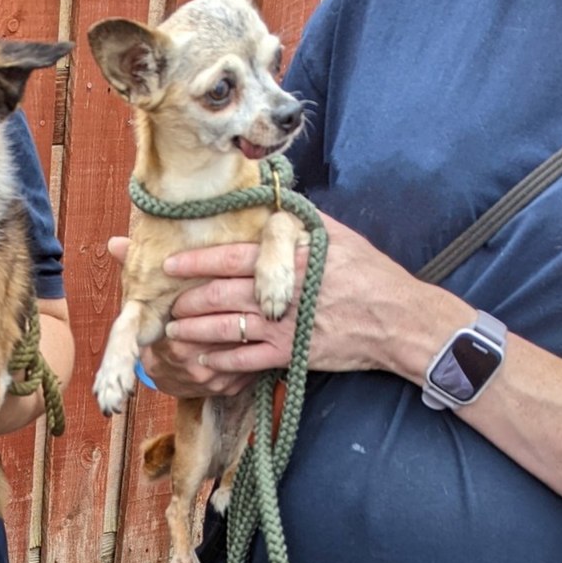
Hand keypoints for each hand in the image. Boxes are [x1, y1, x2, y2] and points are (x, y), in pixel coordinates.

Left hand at [109, 214, 444, 398]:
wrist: (397, 320)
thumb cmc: (367, 273)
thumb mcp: (336, 236)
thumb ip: (297, 222)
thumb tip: (267, 200)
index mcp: (290, 258)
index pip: (232, 257)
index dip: (196, 262)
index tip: (169, 265)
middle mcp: (283, 291)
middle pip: (221, 295)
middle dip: (186, 301)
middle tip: (164, 304)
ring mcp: (285, 325)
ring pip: (226, 329)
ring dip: (194, 332)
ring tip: (173, 332)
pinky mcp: (291, 355)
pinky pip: (245, 360)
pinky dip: (219, 362)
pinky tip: (201, 361)